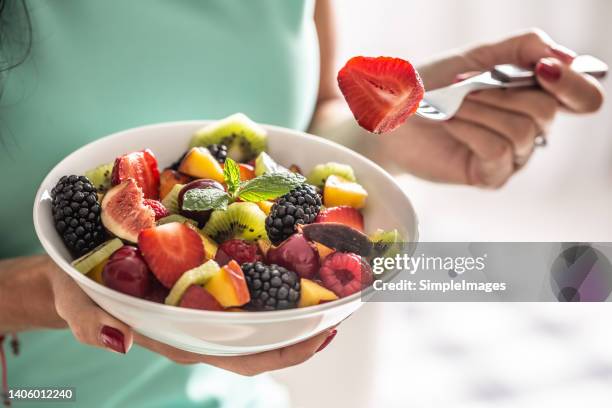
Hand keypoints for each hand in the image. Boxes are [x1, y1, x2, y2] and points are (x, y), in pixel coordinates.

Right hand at [48, 263, 335, 375]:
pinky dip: (270, 260)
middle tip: (342, 300)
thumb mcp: (79, 304)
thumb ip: (92, 323)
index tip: (323, 336)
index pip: (245, 357)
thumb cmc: (79, 292)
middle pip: (266, 333)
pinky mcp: (204, 272)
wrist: (76, 268)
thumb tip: (117, 340)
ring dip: (296, 290)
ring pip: (260, 303)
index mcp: (185, 337)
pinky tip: (286, 238)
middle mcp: (205, 321)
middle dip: (306, 322)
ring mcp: (207, 298)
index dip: (286, 352)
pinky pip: (245, 272)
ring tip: (327, 269)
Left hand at [381, 29, 604, 187]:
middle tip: (464, 86)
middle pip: (546, 110)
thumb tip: (564, 57)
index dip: (573, 83)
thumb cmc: (432, 85)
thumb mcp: (478, 56)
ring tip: (451, 106)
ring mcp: (512, 156)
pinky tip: (450, 122)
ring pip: (521, 131)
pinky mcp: (490, 175)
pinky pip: (498, 151)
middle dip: (499, 92)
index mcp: (533, 96)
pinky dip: (470, 129)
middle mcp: (530, 128)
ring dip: (479, 109)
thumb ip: (525, 48)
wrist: (393, 114)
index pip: (582, 97)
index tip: (545, 68)